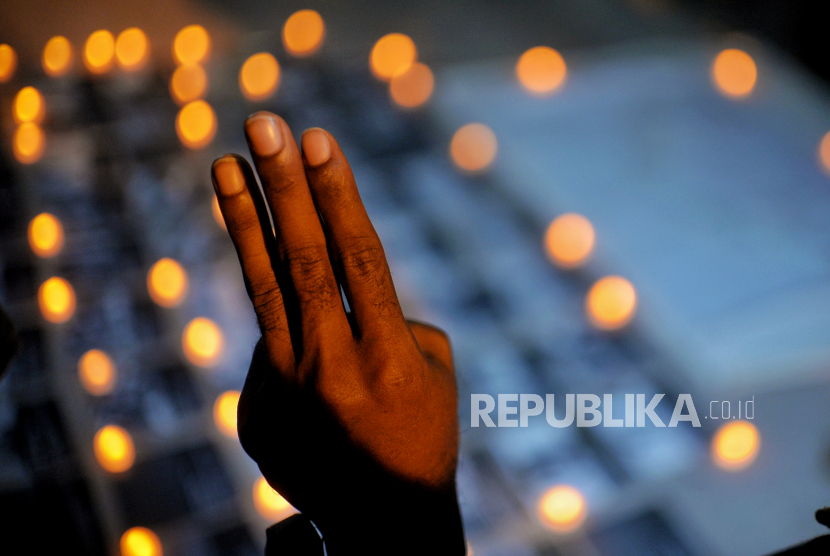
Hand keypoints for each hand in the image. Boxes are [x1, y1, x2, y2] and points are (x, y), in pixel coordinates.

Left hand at [211, 112, 464, 553]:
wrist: (384, 520)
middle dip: (283, 185)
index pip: (360, 257)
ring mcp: (287, 390)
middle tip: (264, 123)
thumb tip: (342, 284)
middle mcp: (333, 367)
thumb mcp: (433, 372)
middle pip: (302, 260)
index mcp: (390, 356)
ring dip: (244, 219)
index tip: (318, 140)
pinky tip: (303, 340)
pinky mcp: (255, 409)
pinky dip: (282, 322)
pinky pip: (270, 342)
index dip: (338, 195)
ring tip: (224, 163)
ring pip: (262, 289)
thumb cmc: (421, 432)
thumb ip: (391, 318)